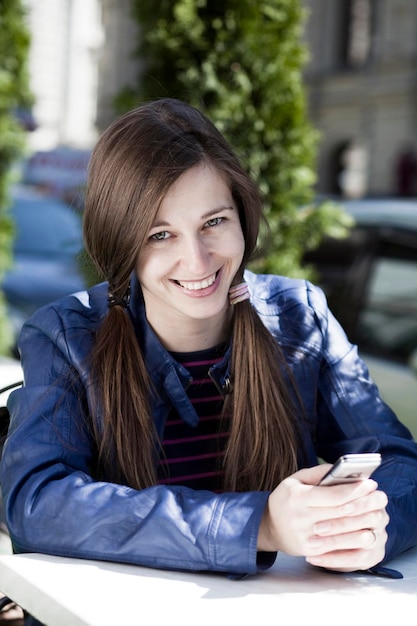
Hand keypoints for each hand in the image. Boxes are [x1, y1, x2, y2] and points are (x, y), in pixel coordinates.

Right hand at [257, 464, 388, 571]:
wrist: (269, 527)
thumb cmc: (286, 499)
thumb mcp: (295, 480)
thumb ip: (318, 473)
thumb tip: (342, 469)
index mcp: (297, 497)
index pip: (332, 495)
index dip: (354, 490)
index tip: (370, 483)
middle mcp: (300, 518)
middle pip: (340, 513)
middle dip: (363, 504)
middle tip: (379, 496)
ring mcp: (306, 537)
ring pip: (342, 531)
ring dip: (362, 522)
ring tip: (375, 513)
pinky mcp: (310, 550)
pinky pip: (337, 545)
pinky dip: (353, 538)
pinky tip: (364, 531)